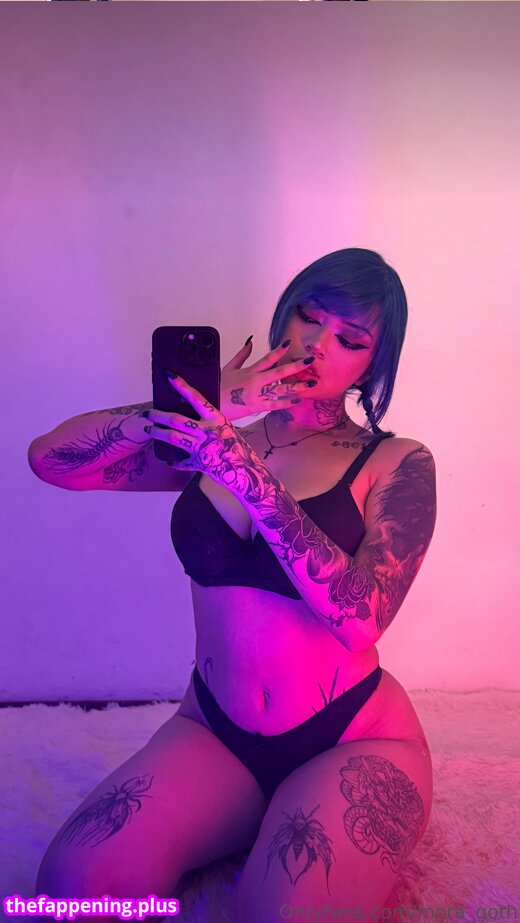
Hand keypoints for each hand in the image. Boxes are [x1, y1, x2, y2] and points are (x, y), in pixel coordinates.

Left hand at [141, 373, 259, 492]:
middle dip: (158, 415)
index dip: (180, 385)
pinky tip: (168, 460)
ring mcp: (202, 448)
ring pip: (173, 437)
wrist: (247, 472)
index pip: (195, 397)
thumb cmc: (238, 448)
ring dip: (157, 433)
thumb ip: (209, 421)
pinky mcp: (199, 463)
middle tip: (147, 413)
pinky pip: (181, 461)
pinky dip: (174, 461)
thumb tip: (190, 413)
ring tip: (148, 429)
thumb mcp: (226, 428)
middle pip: (176, 420)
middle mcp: (208, 431)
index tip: (168, 375)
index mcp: (217, 418)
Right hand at [220, 338, 317, 420]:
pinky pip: (275, 404)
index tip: (290, 343)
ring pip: (282, 389)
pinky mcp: (258, 407)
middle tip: (310, 361)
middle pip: (280, 372)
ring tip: (312, 383)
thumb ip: (242, 355)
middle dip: (297, 366)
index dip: (279, 350)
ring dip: (298, 386)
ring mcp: (258, 395)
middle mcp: (256, 382)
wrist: (212, 404)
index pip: (268, 358)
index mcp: (250, 371)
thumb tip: (251, 341)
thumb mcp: (229, 368)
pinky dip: (287, 402)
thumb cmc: (219, 387)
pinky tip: (298, 400)